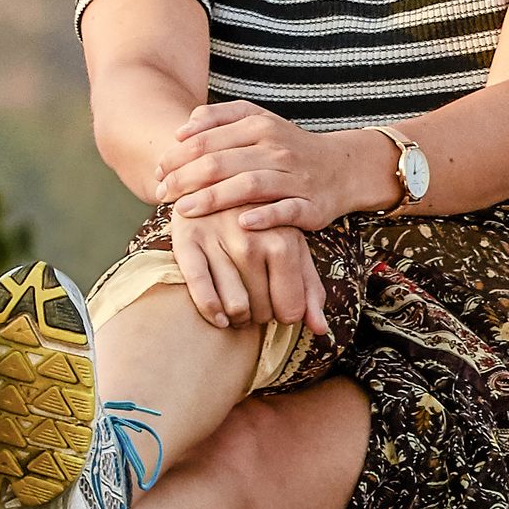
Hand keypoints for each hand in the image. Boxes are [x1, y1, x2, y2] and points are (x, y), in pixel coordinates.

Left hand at [155, 100, 379, 232]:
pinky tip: (242, 223)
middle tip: (161, 194)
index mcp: (259, 125)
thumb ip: (219, 118)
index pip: (208, 138)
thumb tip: (181, 130)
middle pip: (222, 162)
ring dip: (214, 198)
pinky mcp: (311, 205)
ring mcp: (295, 177)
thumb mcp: (258, 121)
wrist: (342, 167)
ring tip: (184, 210)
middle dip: (186, 179)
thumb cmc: (288, 146)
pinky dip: (265, 216)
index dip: (177, 156)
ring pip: (249, 185)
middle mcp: (276, 148)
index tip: (157, 172)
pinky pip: (286, 210)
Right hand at [165, 203, 324, 330]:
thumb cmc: (262, 223)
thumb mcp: (293, 245)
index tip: (278, 305)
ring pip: (234, 307)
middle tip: (255, 301)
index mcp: (284, 240)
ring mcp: (219, 240)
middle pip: (263, 311)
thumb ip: (309, 287)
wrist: (216, 179)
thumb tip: (320, 329)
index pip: (290, 308)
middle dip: (259, 315)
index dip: (284, 315)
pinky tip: (217, 316)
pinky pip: (200, 289)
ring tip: (237, 304)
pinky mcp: (187, 240)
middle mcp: (252, 240)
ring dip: (236, 317)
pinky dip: (211, 310)